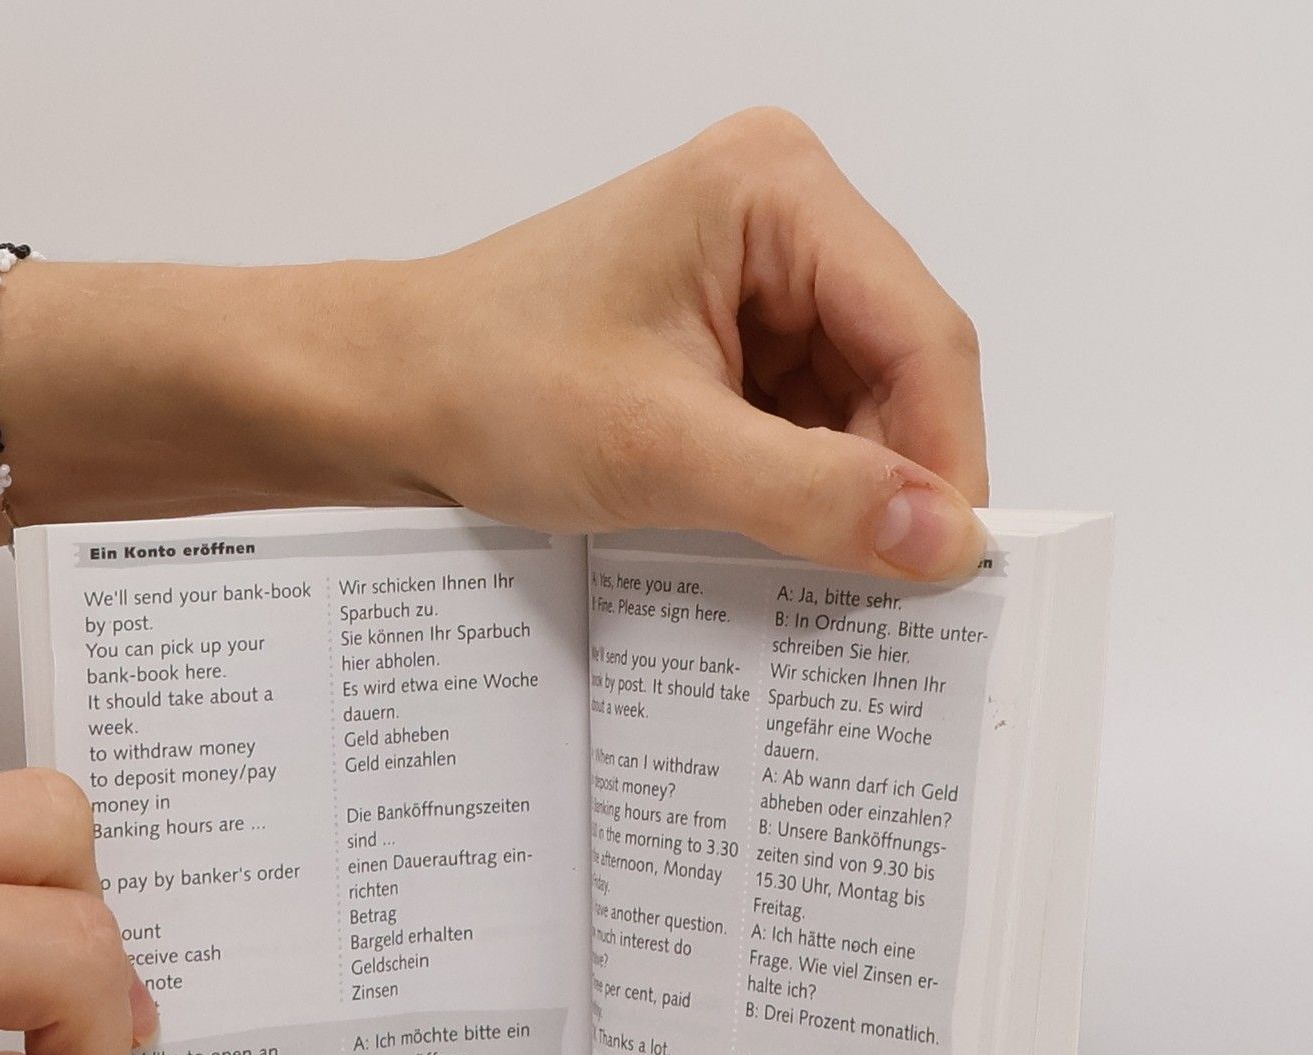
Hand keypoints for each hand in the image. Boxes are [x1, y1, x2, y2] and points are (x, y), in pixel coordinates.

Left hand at [389, 107, 987, 579]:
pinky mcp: (722, 333)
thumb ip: (809, 494)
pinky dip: (797, 484)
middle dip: (891, 475)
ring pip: (855, 402)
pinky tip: (773, 536)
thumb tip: (940, 539)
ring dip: (842, 488)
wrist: (384, 397)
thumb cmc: (485, 386)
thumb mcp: (660, 450)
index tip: (949, 560)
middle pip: (898, 366)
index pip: (920, 331)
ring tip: (811, 564)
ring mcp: (752, 275)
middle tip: (887, 585)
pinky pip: (801, 418)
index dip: (944, 454)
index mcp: (775, 190)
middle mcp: (779, 215)